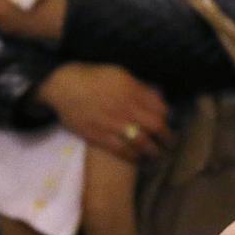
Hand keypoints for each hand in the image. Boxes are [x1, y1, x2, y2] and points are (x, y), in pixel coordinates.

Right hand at [34, 63, 169, 160]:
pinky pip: (121, 150)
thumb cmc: (93, 78)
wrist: (64, 86)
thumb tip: (157, 98)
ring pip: (141, 142)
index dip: (167, 118)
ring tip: (157, 154)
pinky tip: (138, 159)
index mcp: (133, 92)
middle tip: (170, 143)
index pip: (160, 108)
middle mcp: (125, 108)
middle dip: (166, 137)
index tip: (168, 123)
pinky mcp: (98, 136)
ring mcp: (112, 123)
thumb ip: (139, 88)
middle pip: (155, 126)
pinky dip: (133, 156)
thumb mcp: (120, 75)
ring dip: (153, 150)